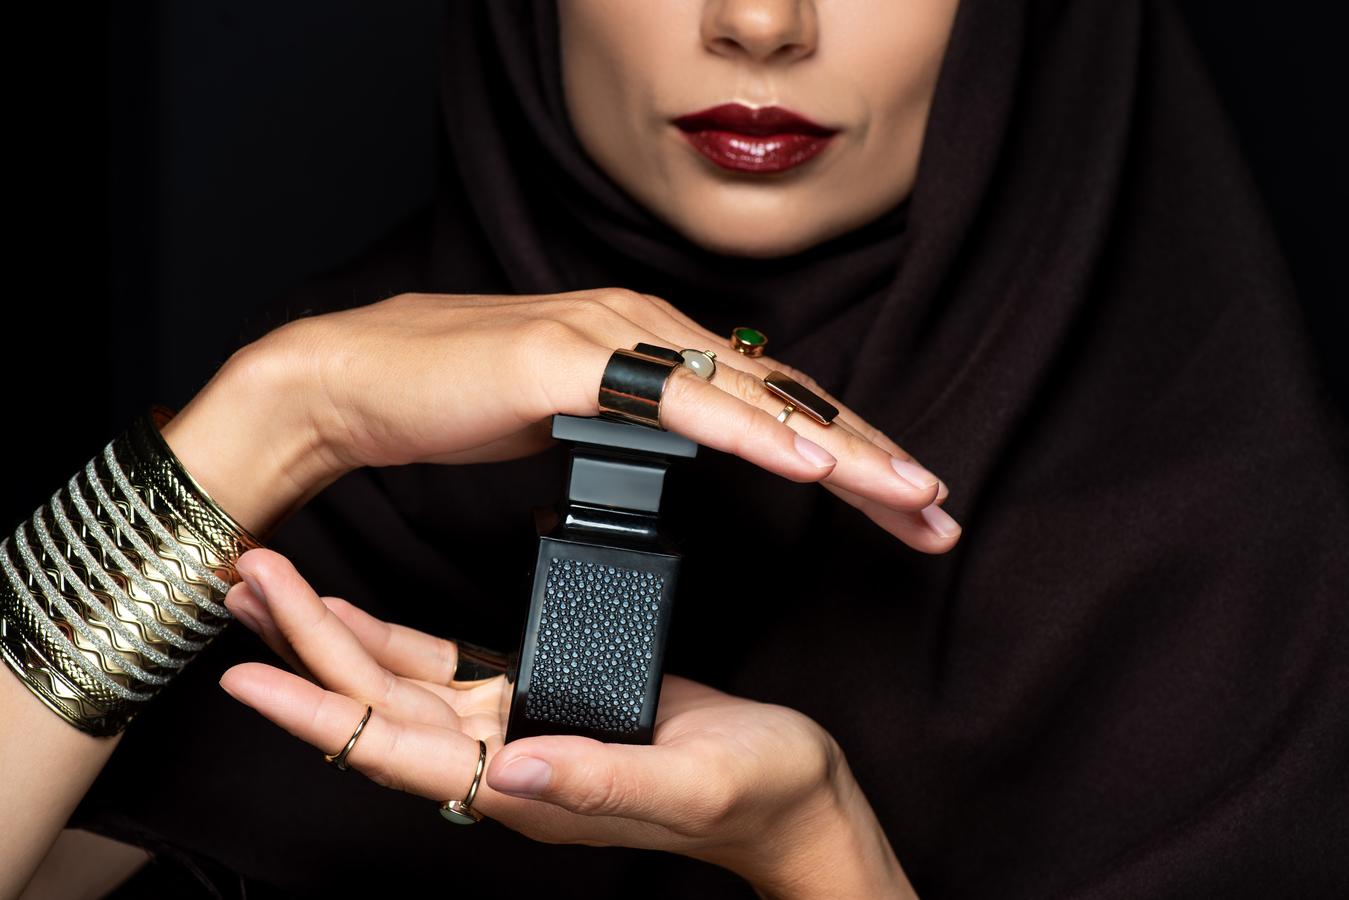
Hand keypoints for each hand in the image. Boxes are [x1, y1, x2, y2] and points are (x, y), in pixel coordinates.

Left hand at [219, 548, 914, 896]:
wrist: (790, 792)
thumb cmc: (752, 790)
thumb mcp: (689, 783)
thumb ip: (599, 782)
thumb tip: (510, 772)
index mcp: (523, 787)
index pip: (394, 751)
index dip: (317, 712)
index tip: (246, 674)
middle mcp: (502, 760)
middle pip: (375, 706)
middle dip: (303, 647)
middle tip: (246, 581)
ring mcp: (515, 728)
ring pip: (396, 683)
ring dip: (331, 637)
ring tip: (273, 584)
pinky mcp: (539, 696)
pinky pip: (446, 667)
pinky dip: (392, 637)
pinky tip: (357, 611)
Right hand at [250, 288, 958, 551]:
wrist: (349, 382)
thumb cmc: (452, 402)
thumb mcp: (568, 420)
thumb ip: (633, 427)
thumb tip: (681, 451)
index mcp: (651, 347)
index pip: (768, 406)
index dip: (842, 455)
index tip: (900, 507)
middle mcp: (646, 330)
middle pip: (782, 400)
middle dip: (868, 459)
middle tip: (938, 509)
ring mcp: (610, 339)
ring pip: (750, 400)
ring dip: (837, 449)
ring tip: (908, 494)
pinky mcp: (568, 362)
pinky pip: (676, 406)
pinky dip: (748, 435)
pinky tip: (807, 464)